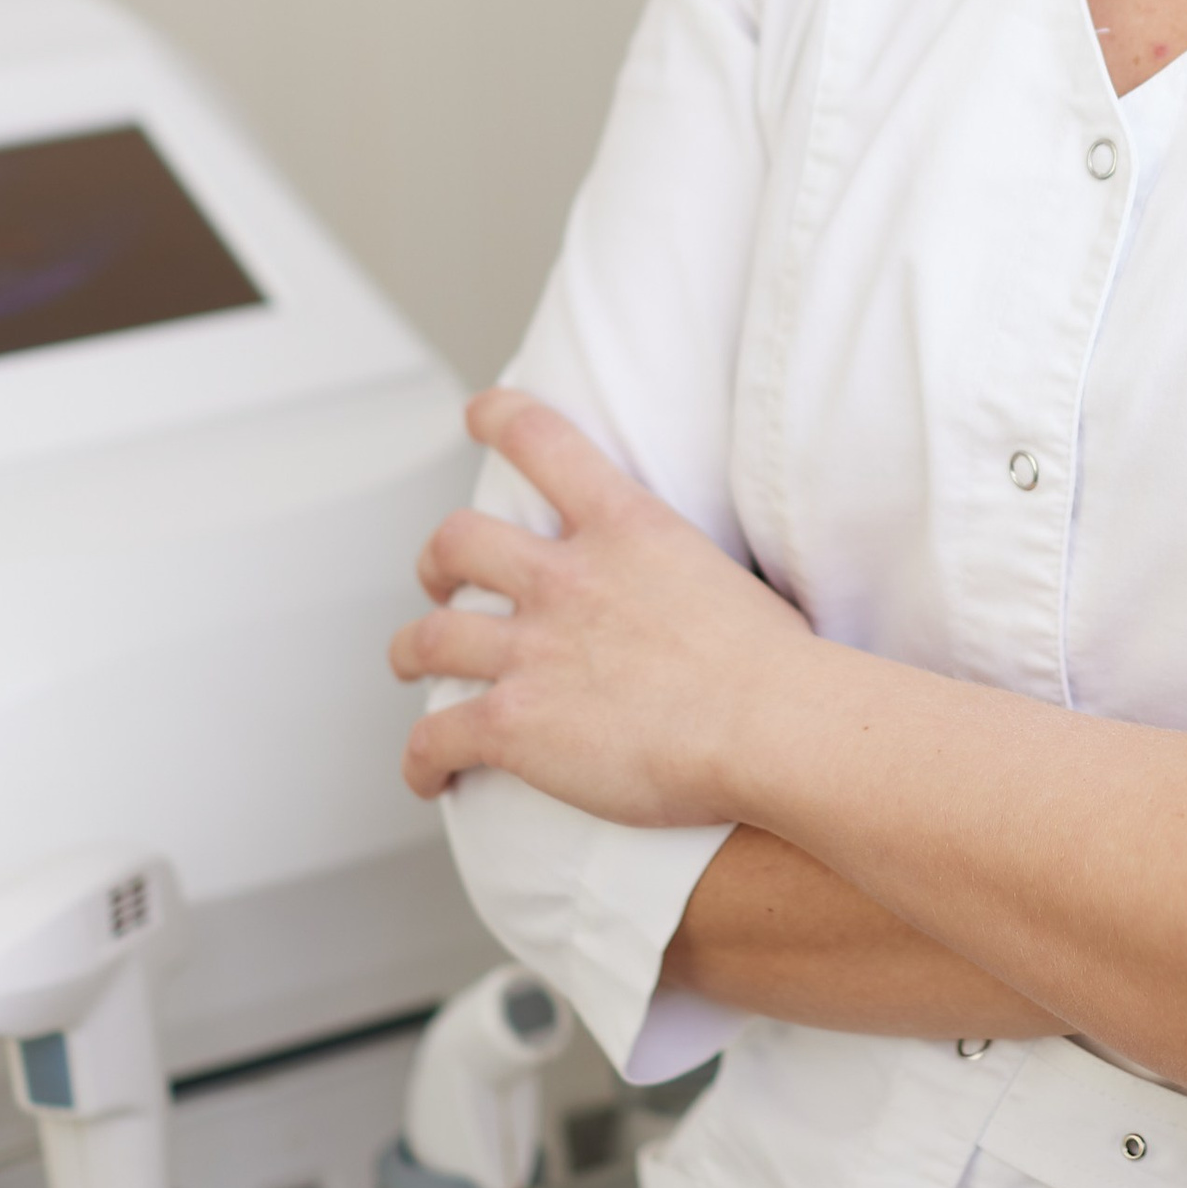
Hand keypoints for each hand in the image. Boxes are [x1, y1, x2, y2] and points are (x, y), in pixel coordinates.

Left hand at [391, 391, 810, 822]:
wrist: (771, 725)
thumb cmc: (775, 667)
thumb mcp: (728, 575)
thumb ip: (682, 574)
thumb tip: (693, 599)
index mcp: (625, 526)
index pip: (541, 439)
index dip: (499, 416)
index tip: (479, 412)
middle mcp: (566, 578)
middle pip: (458, 543)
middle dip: (437, 564)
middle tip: (442, 585)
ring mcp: (533, 650)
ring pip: (431, 639)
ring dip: (411, 654)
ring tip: (412, 668)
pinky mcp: (514, 724)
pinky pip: (436, 736)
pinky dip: (420, 759)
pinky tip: (429, 775)